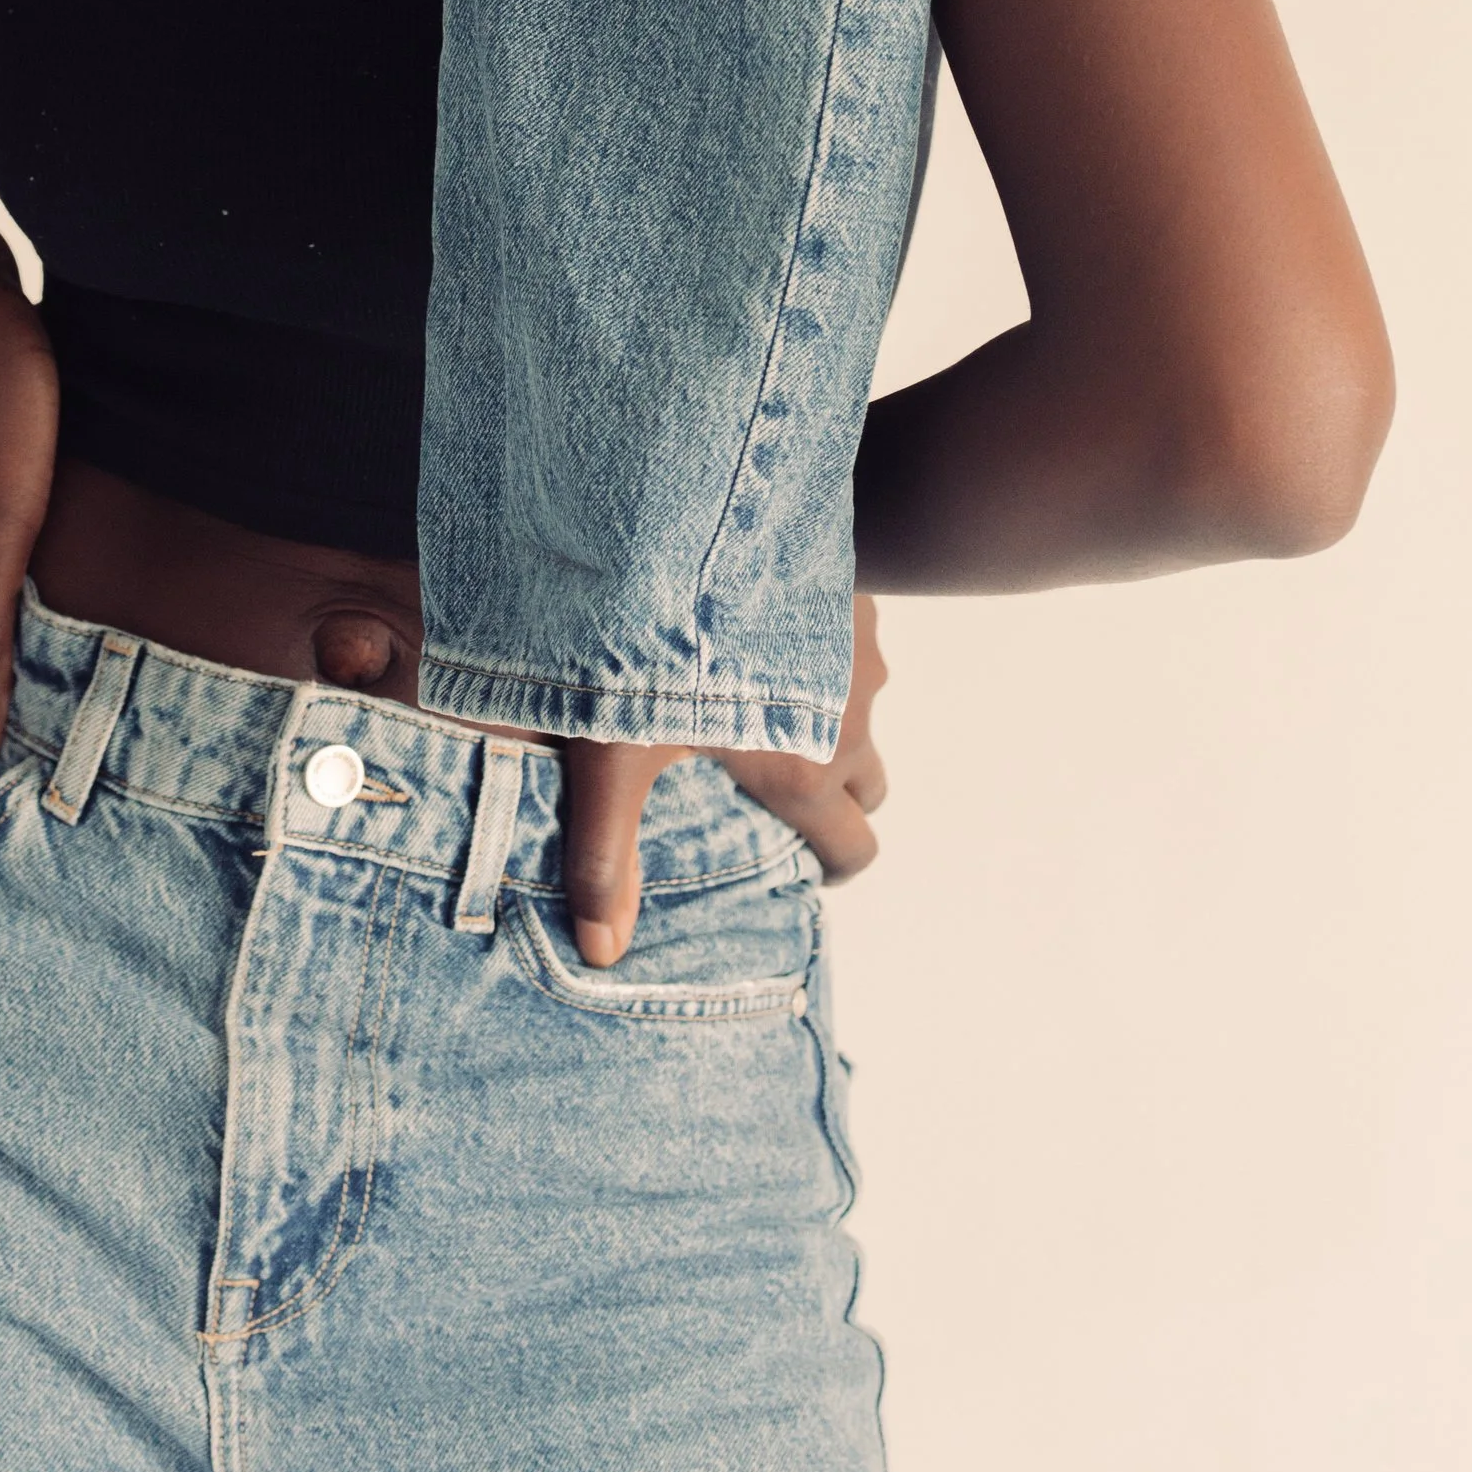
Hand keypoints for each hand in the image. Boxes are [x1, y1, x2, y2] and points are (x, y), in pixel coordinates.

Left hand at [556, 594, 888, 965]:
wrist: (693, 518)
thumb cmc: (655, 646)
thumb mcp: (616, 757)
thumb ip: (606, 854)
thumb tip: (602, 953)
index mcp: (807, 771)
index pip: (857, 848)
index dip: (831, 866)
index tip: (800, 864)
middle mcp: (852, 715)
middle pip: (870, 782)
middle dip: (836, 795)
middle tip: (771, 785)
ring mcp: (860, 648)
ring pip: (863, 705)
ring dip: (829, 712)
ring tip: (758, 697)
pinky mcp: (849, 585)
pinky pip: (850, 637)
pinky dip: (820, 647)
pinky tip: (757, 624)